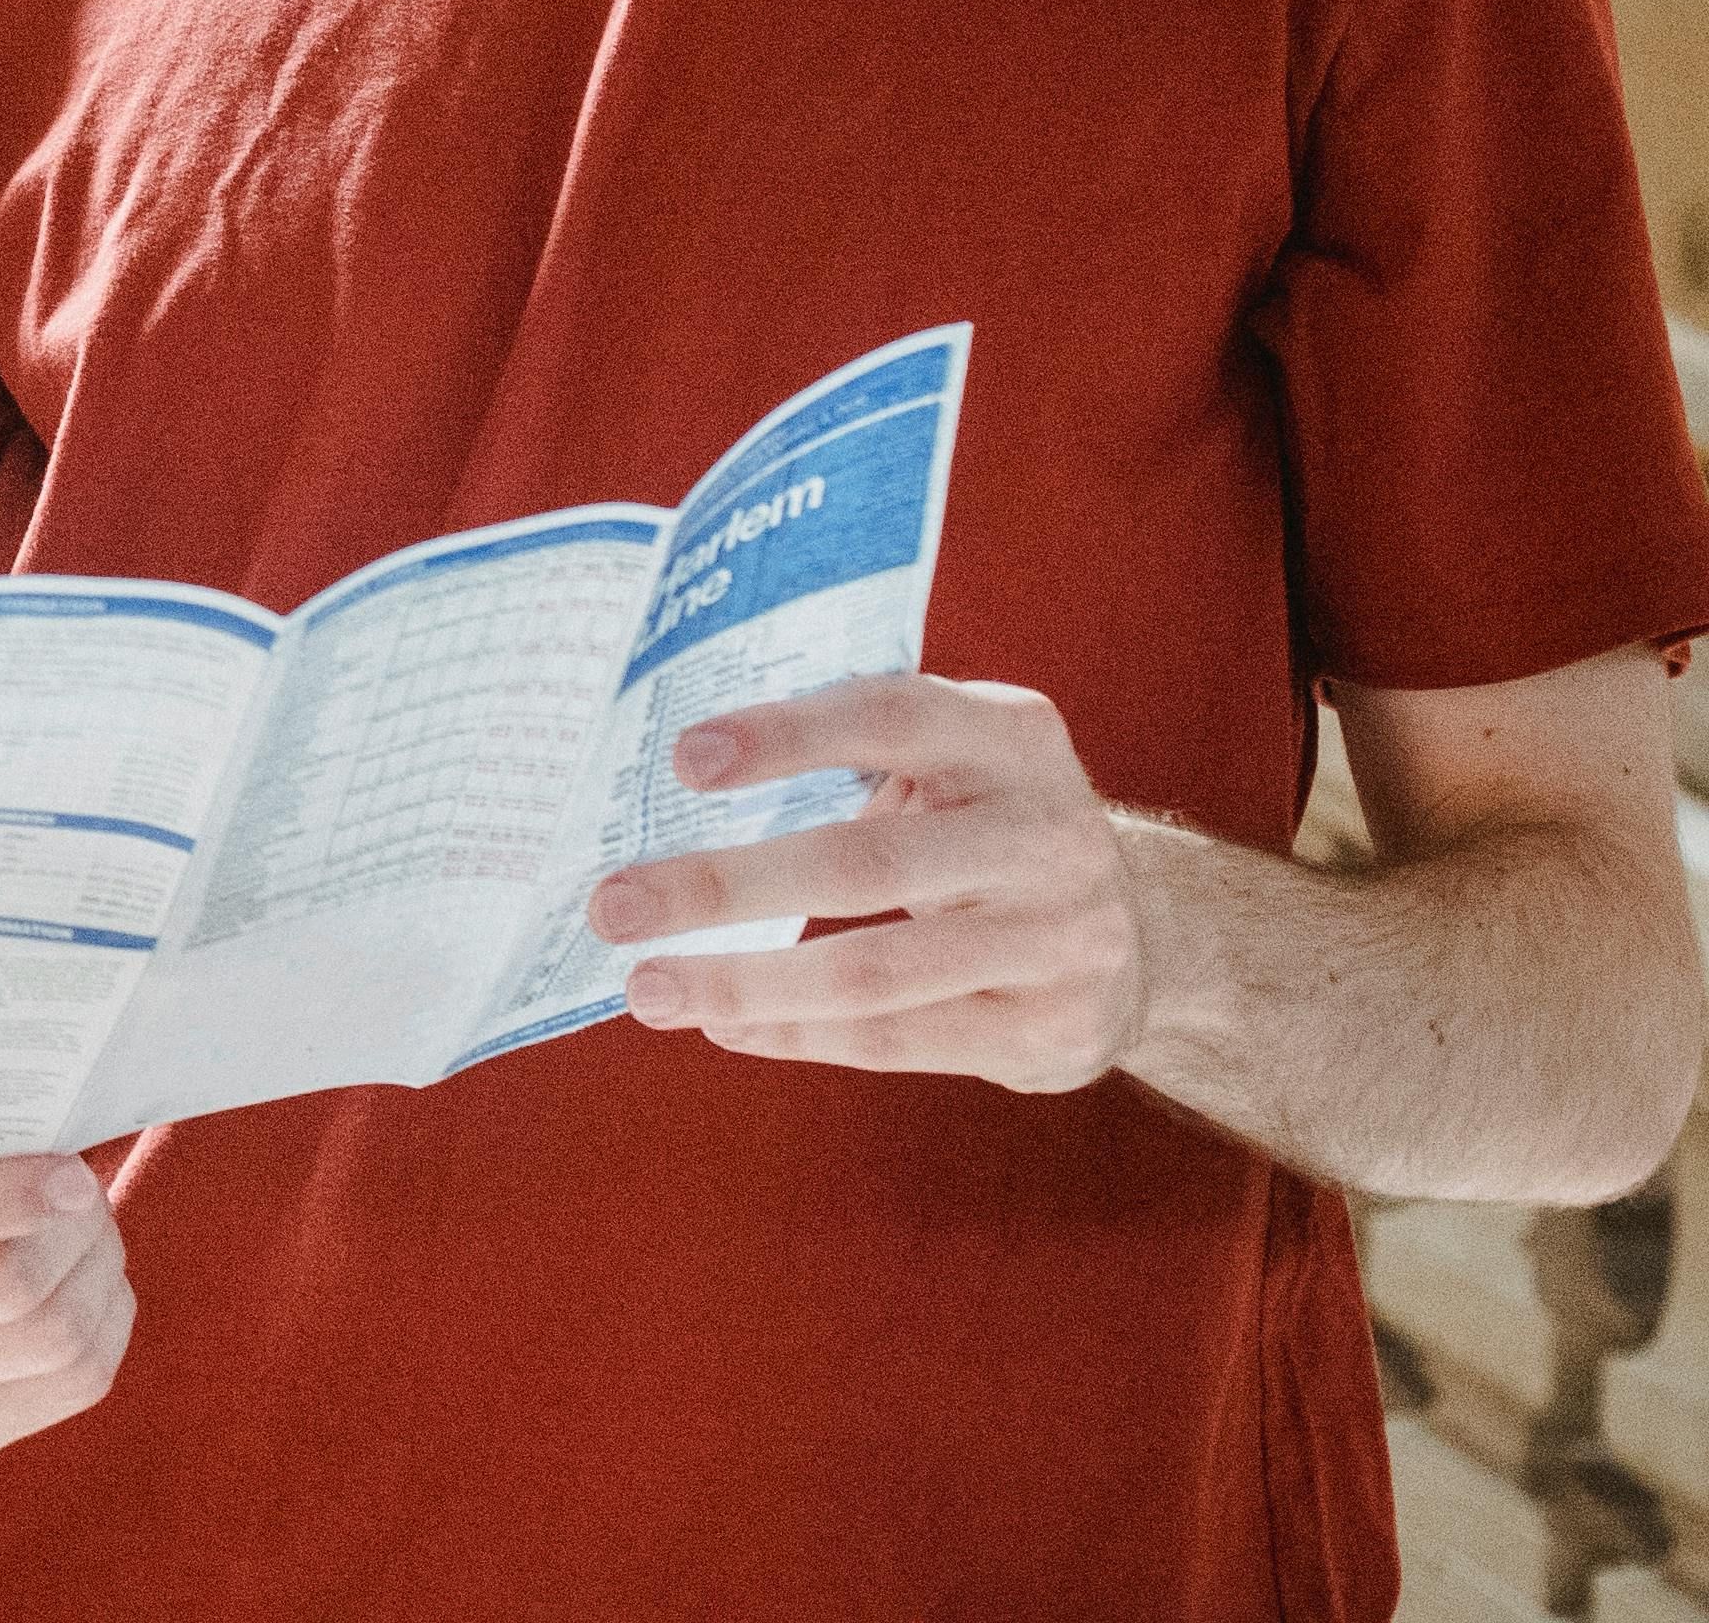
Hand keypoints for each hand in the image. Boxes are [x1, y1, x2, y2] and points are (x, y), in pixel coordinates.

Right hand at [0, 1153, 131, 1457]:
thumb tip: (51, 1134)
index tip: (70, 1173)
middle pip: (1, 1287)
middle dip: (75, 1233)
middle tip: (87, 1193)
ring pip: (50, 1336)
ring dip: (97, 1272)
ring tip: (94, 1233)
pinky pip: (75, 1382)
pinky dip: (107, 1321)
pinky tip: (94, 1286)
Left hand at [589, 672, 1148, 1089]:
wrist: (1144, 937)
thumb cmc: (985, 828)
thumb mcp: (952, 763)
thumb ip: (848, 751)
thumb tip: (666, 775)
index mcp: (1010, 737)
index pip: (890, 716)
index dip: (788, 735)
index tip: (683, 759)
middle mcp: (1046, 834)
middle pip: (866, 863)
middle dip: (725, 887)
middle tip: (612, 906)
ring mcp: (1060, 939)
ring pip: (876, 971)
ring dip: (745, 982)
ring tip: (647, 988)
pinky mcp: (1048, 1029)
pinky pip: (899, 1039)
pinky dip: (797, 1033)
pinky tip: (722, 1025)